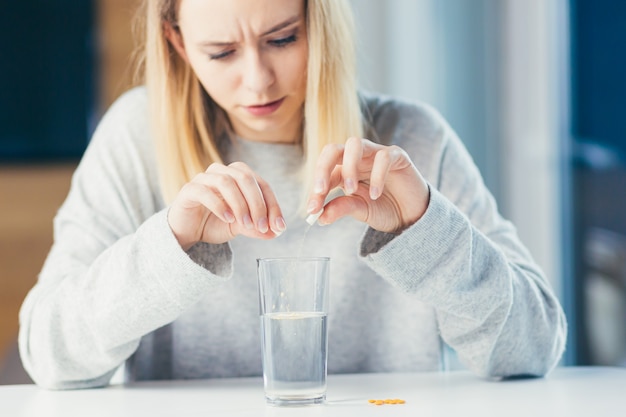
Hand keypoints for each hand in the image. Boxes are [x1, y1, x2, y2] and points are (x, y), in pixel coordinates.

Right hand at [167, 162, 285, 249]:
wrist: (186, 232)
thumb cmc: (214, 224)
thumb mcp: (239, 227)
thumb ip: (256, 227)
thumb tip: (276, 232)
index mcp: (238, 177)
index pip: (262, 184)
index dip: (273, 205)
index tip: (279, 226)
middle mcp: (222, 173)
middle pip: (245, 177)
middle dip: (258, 203)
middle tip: (261, 226)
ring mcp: (204, 179)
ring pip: (226, 181)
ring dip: (240, 204)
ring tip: (245, 223)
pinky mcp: (188, 190)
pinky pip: (204, 191)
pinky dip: (219, 205)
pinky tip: (227, 219)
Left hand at [306, 137, 428, 232]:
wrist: (413, 215)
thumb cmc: (384, 209)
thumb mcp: (360, 211)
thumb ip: (341, 209)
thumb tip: (319, 217)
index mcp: (344, 170)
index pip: (324, 172)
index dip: (315, 189)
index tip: (312, 209)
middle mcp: (357, 158)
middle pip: (332, 149)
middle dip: (322, 168)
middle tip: (321, 191)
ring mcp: (376, 154)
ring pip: (355, 144)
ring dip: (349, 167)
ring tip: (351, 190)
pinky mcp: (397, 156)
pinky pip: (383, 157)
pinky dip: (376, 175)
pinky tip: (376, 194)